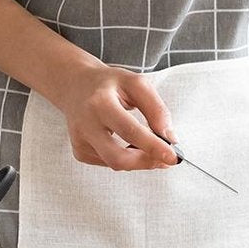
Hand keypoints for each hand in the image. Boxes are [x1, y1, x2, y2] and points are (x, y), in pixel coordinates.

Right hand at [53, 61, 178, 171]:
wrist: (75, 84)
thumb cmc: (109, 83)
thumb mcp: (136, 84)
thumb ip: (156, 109)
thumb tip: (169, 138)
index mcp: (100, 102)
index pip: (130, 131)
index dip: (153, 147)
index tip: (173, 156)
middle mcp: (86, 124)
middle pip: (119, 158)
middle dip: (146, 162)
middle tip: (164, 158)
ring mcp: (80, 140)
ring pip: (114, 164)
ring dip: (138, 161)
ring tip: (150, 147)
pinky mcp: (79, 151)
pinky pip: (108, 162)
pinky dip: (125, 157)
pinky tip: (127, 143)